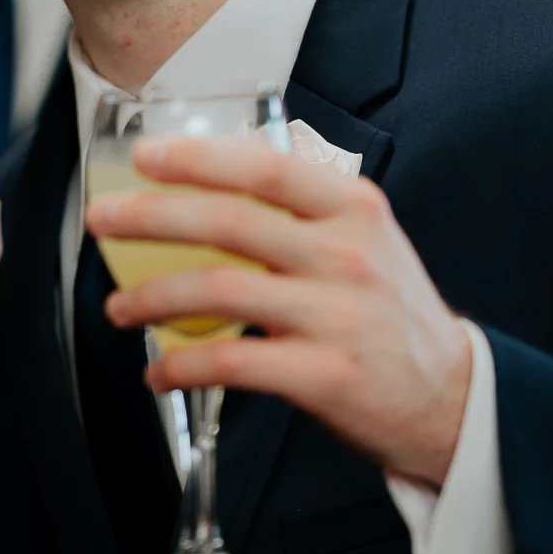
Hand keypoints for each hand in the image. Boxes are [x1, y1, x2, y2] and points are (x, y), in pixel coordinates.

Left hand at [86, 135, 471, 486]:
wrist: (449, 395)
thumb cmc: (387, 310)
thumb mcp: (364, 237)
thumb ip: (299, 210)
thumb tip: (206, 185)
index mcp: (352, 208)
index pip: (264, 168)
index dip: (197, 159)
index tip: (144, 159)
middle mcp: (347, 254)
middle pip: (229, 223)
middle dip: (151, 219)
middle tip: (103, 222)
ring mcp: (338, 315)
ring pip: (221, 291)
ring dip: (153, 297)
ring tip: (119, 308)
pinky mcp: (326, 375)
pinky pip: (232, 362)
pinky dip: (182, 367)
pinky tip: (160, 370)